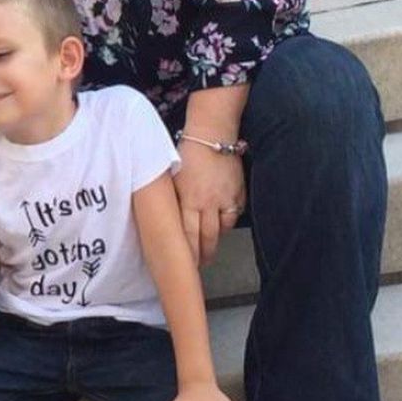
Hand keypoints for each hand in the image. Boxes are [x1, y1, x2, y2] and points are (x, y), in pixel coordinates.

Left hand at [172, 141, 244, 265]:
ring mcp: (225, 199)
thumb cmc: (186, 152)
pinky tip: (222, 226)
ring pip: (222, 229)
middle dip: (203, 254)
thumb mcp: (170, 176)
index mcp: (188, 199)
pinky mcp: (238, 192)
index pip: (187, 235)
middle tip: (199, 266)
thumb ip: (171, 199)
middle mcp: (208, 203)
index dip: (187, 254)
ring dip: (215, 241)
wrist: (211, 134)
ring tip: (209, 251)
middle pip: (207, 237)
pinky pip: (234, 214)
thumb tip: (163, 218)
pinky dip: (228, 222)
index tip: (184, 265)